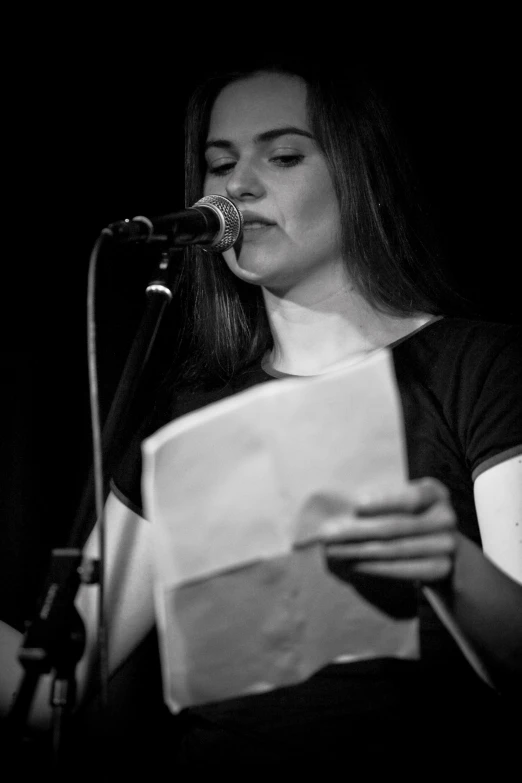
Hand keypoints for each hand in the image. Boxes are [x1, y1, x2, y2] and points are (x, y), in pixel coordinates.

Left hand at [321, 477, 457, 582]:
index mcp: (434, 493)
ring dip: (359, 551)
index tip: (356, 507)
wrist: (439, 549)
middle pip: (396, 526)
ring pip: (396, 549)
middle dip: (357, 531)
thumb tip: (337, 514)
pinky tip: (354, 565)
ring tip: (333, 552)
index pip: (410, 497)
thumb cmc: (408, 518)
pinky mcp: (441, 569)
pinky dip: (376, 567)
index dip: (385, 501)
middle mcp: (446, 517)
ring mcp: (448, 545)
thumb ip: (376, 505)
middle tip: (327, 535)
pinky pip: (404, 570)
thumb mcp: (399, 505)